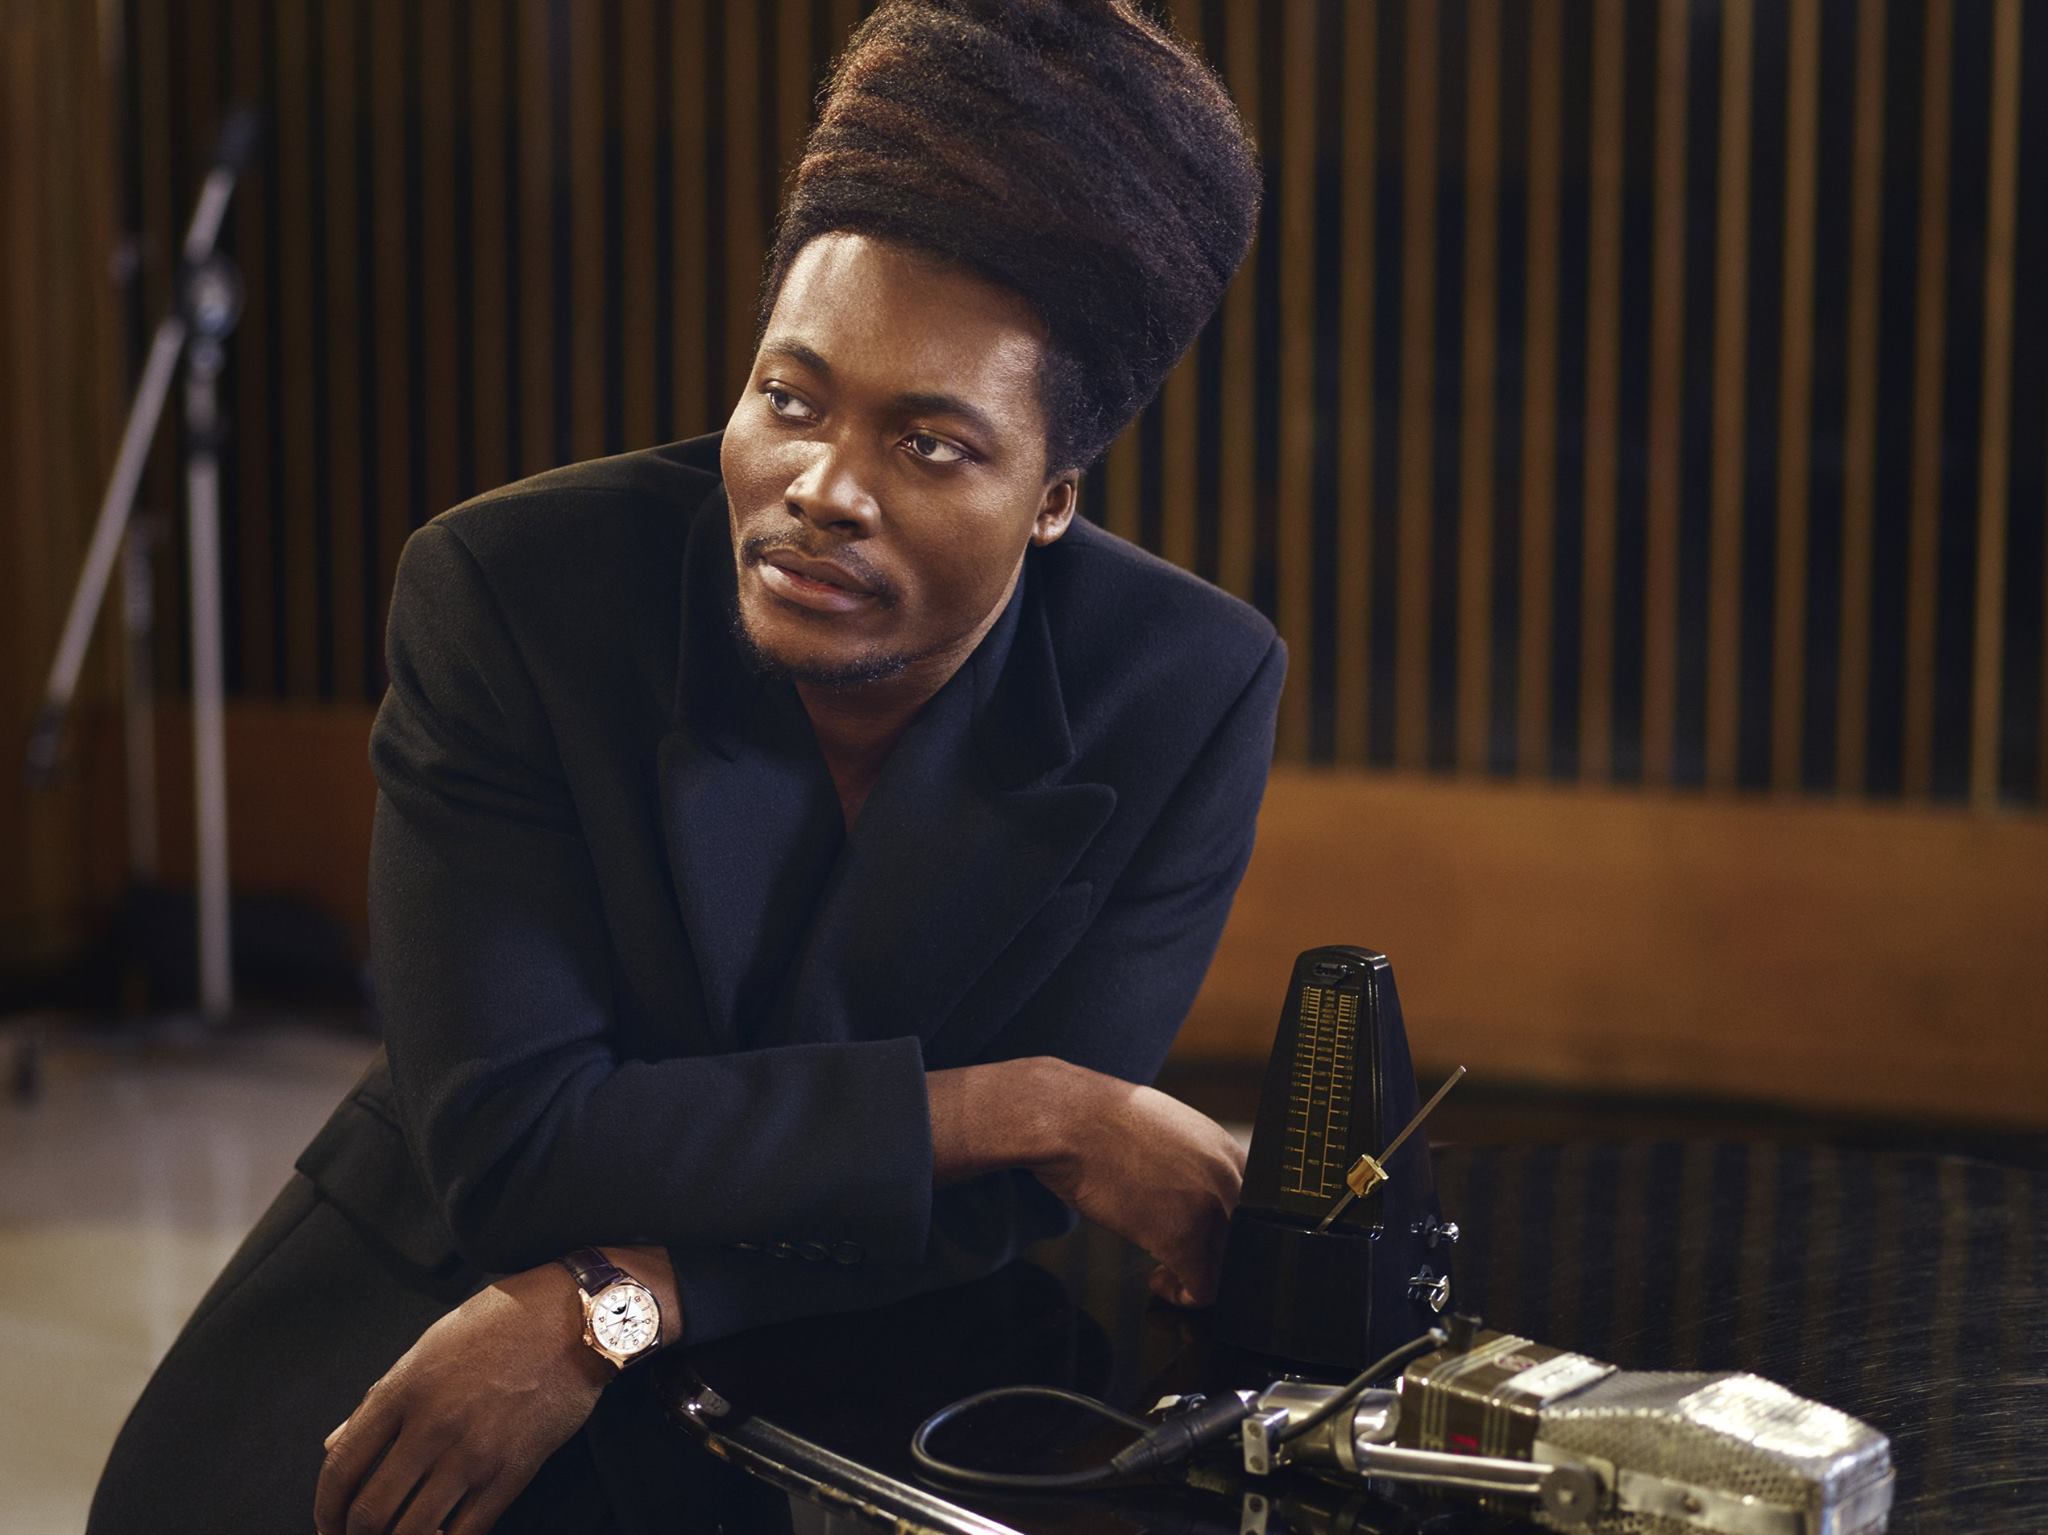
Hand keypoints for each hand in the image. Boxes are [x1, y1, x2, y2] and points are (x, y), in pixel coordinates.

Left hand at [314, 1265, 609, 1534]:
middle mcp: (433, 1425)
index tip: (328, 1520)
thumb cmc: (503, 1321)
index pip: (342, 1466)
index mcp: (404, 1389)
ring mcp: (474, 1453)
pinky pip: (467, 1532)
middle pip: (371, 1511)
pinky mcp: (512, 1472)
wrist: (576, 1318)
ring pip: (413, 1532)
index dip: (326, 1507)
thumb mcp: (430, 1345)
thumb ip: (380, 1398)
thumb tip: (336, 1443)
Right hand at [1028, 1064, 1245, 1306]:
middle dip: (1219, 1257)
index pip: (1258, 1210)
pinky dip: (1182, 1295)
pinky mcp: (1179, 1237)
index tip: (1209, 1240)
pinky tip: (1158, 1281)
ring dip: (1201, 1277)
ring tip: (1169, 1272)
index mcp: (1229, 1151)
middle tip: (1190, 1260)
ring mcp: (1208, 1208)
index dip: (1232, 1231)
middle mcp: (1229, 1179)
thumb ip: (1196, 1162)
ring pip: (1230, 1268)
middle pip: (1248, 1242)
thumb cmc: (1104, 1120)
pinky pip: (1201, 1288)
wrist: (1069, 1120)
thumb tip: (1196, 1190)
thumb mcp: (1170, 1130)